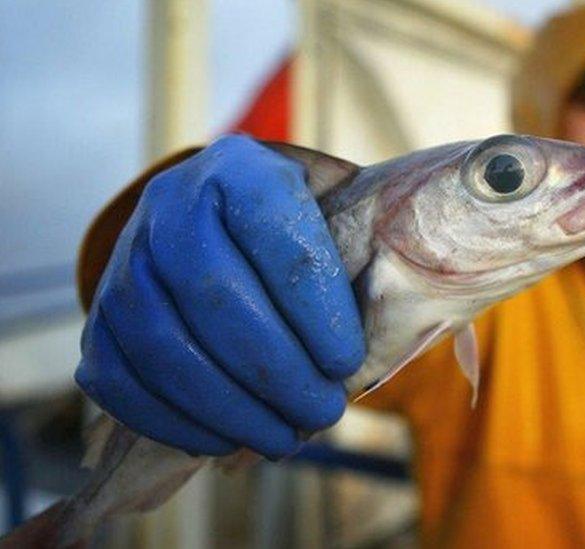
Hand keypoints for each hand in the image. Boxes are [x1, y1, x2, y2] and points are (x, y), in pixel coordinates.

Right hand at [76, 135, 364, 458]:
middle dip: (276, 370)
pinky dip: (174, 421)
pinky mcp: (101, 314)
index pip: (279, 237)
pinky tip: (224, 440)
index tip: (347, 363)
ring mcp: (126, 258)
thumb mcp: (334, 218)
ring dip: (229, 406)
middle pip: (215, 295)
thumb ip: (358, 261)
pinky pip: (119, 379)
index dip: (316, 309)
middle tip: (322, 413)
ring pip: (164, 343)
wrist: (220, 219)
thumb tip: (378, 345)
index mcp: (242, 170)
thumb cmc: (296, 232)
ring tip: (283, 438)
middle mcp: (172, 203)